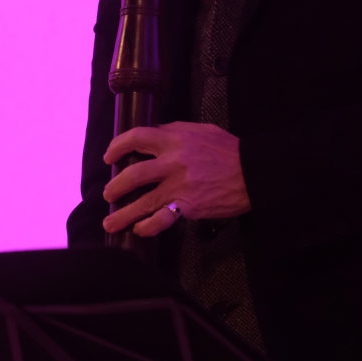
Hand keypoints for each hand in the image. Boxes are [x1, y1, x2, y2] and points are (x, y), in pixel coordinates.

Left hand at [102, 122, 251, 237]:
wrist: (252, 171)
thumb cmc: (228, 149)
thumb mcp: (201, 130)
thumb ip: (175, 132)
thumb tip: (153, 136)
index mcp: (175, 139)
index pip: (136, 138)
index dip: (117, 147)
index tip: (110, 157)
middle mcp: (173, 162)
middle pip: (132, 175)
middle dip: (115, 187)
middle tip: (109, 194)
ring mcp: (180, 186)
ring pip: (142, 203)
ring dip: (122, 215)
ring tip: (110, 223)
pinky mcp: (189, 206)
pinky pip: (161, 219)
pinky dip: (147, 227)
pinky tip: (140, 230)